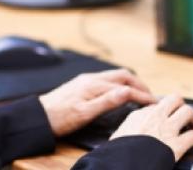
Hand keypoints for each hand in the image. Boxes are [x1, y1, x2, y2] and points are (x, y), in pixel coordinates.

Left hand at [39, 69, 155, 136]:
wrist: (38, 116)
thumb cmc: (59, 118)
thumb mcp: (85, 113)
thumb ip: (107, 101)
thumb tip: (127, 91)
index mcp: (94, 84)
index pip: (125, 87)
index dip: (142, 94)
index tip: (153, 102)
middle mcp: (92, 78)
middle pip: (123, 75)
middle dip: (139, 83)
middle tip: (150, 95)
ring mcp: (86, 79)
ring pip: (115, 76)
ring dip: (130, 82)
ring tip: (139, 92)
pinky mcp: (82, 84)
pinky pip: (107, 79)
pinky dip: (119, 83)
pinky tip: (119, 91)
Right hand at [110, 95, 192, 160]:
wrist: (123, 164)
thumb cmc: (118, 154)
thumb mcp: (117, 138)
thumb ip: (125, 131)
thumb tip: (124, 135)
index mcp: (138, 116)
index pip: (156, 105)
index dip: (164, 110)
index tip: (167, 114)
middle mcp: (155, 118)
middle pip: (175, 100)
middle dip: (181, 105)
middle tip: (183, 113)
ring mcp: (167, 130)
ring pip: (187, 112)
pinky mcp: (177, 145)